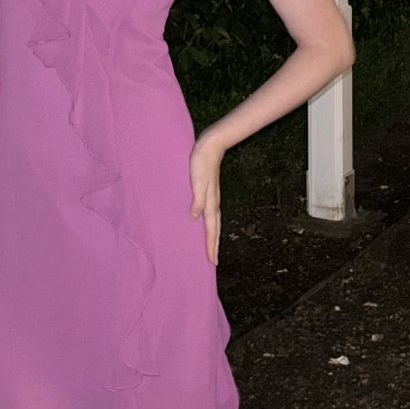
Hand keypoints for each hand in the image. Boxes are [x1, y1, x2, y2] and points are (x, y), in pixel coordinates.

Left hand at [189, 131, 226, 266]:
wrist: (210, 146)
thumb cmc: (201, 163)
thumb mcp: (197, 182)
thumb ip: (197, 200)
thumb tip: (194, 218)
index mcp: (210, 203)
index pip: (211, 230)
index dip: (211, 246)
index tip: (212, 262)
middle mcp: (213, 203)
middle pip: (215, 229)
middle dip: (214, 245)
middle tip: (214, 261)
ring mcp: (212, 198)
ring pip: (213, 222)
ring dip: (212, 236)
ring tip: (211, 247)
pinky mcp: (209, 192)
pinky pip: (209, 214)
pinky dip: (209, 224)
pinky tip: (203, 223)